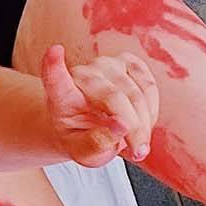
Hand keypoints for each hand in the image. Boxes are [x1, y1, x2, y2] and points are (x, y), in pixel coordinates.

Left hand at [39, 43, 157, 166]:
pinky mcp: (127, 61)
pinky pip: (149, 86)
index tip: (54, 51)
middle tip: (139, 154)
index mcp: (61, 97)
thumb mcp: (84, 153)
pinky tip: (142, 124)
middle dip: (133, 129)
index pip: (55, 79)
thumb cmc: (82, 140)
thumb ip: (97, 144)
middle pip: (114, 98)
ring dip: (145, 123)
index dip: (54, 66)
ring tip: (139, 145)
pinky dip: (151, 110)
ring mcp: (105, 64)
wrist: (91, 127)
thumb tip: (121, 126)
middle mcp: (82, 74)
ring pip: (136, 93)